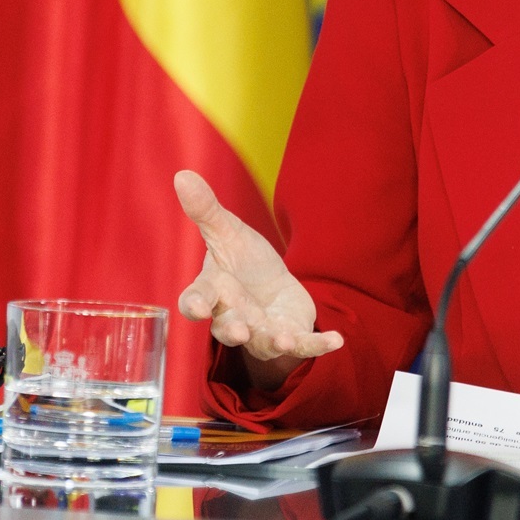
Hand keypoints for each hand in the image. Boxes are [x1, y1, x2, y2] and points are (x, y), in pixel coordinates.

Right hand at [174, 170, 342, 388]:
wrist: (272, 288)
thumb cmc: (242, 262)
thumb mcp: (227, 232)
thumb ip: (206, 210)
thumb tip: (182, 174)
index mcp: (213, 291)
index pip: (196, 300)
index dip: (194, 305)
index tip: (196, 308)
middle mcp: (233, 317)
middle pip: (227, 327)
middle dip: (233, 330)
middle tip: (240, 331)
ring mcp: (261, 331)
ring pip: (262, 341)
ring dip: (273, 340)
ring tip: (283, 339)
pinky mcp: (289, 336)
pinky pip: (303, 345)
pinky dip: (319, 345)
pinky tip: (337, 340)